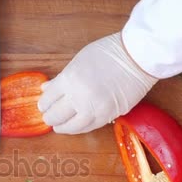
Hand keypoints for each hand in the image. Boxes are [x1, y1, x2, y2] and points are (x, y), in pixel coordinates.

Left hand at [38, 32, 157, 133]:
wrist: (137, 57)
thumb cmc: (109, 53)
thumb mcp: (78, 61)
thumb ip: (61, 78)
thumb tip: (46, 89)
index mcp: (69, 80)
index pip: (48, 99)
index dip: (44, 103)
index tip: (43, 105)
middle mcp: (79, 97)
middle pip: (56, 115)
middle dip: (50, 117)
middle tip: (48, 117)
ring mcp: (94, 109)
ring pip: (71, 127)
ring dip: (62, 127)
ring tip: (59, 126)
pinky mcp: (108, 116)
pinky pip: (88, 127)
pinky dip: (79, 128)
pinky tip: (75, 126)